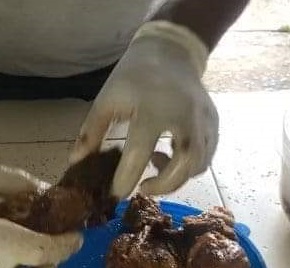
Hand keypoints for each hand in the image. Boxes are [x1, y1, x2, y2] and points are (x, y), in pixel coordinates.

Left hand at [70, 21, 218, 198]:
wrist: (170, 50)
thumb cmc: (133, 76)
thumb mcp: (107, 100)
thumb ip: (91, 132)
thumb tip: (76, 162)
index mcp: (153, 110)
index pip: (140, 154)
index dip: (126, 179)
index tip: (115, 194)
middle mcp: (184, 117)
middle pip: (184, 164)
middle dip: (164, 186)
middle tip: (143, 189)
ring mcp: (203, 120)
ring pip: (199, 163)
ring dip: (177, 177)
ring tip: (155, 166)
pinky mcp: (213, 122)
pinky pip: (207, 155)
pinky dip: (190, 166)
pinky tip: (171, 158)